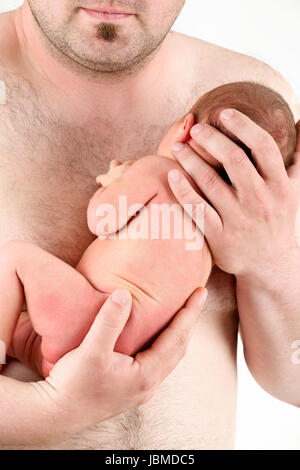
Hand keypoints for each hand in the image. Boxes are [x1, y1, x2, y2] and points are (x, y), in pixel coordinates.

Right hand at [28, 287, 206, 440]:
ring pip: (169, 357)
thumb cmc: (73, 385)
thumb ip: (109, 321)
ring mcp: (140, 389)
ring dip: (178, 334)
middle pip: (178, 348)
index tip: (200, 293)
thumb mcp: (90, 350)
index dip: (189, 313)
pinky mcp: (130, 389)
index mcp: (145, 374)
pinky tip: (156, 337)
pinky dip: (164, 345)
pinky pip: (157, 363)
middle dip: (189, 322)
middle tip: (196, 298)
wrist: (56, 415)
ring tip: (182, 314)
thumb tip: (124, 294)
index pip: (176, 338)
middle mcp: (149, 384)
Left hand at [168, 111, 299, 276]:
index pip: (262, 146)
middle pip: (233, 159)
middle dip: (211, 139)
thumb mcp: (295, 189)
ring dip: (191, 160)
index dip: (243, 125)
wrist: (269, 264)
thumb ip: (298, 157)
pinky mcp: (220, 236)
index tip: (224, 113)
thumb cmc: (278, 220)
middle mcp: (260, 200)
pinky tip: (172, 175)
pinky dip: (183, 191)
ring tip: (178, 146)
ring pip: (210, 181)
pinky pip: (197, 209)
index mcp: (279, 185)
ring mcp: (239, 219)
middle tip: (196, 129)